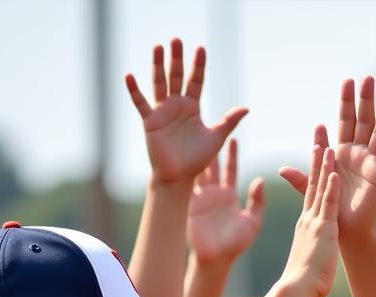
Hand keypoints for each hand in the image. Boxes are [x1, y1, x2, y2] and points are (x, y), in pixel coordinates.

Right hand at [125, 39, 247, 185]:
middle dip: (177, 59)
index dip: (199, 66)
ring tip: (158, 47)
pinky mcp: (150, 121)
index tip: (201, 48)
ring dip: (158, 66)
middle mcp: (177, 105)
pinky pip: (141, 103)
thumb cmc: (197, 160)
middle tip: (177, 39)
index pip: (196, 81)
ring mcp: (162, 111)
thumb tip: (246, 108)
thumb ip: (228, 122)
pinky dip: (134, 91)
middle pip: (177, 76)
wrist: (179, 177)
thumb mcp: (216, 138)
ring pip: (159, 83)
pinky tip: (129, 76)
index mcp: (192, 107)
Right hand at [188, 139, 264, 263]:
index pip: (230, 169)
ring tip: (192, 136)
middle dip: (211, 147)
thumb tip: (260, 180)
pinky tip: (180, 157)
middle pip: (212, 165)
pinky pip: (185, 184)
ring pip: (197, 171)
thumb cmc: (235, 245)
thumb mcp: (252, 222)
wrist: (215, 259)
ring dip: (195, 155)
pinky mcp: (189, 204)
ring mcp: (200, 198)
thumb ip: (257, 202)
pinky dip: (183, 172)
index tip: (233, 137)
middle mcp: (214, 194)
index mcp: (229, 196)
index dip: (231, 154)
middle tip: (209, 128)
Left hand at [280, 76, 375, 240]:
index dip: (345, 103)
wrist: (345, 230)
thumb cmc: (331, 209)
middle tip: (368, 78)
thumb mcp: (314, 190)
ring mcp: (370, 163)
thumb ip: (301, 178)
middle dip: (365, 100)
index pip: (344, 121)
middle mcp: (358, 153)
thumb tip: (281, 169)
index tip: (346, 82)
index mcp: (342, 151)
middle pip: (363, 120)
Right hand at [280, 135, 338, 296]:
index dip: (313, 172)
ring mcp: (314, 222)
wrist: (296, 288)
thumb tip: (310, 249)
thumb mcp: (306, 256)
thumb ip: (309, 247)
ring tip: (327, 146)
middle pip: (313, 183)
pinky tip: (334, 173)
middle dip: (317, 160)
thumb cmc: (301, 280)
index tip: (316, 154)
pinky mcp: (323, 230)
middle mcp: (308, 218)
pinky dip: (331, 188)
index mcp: (306, 224)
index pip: (310, 192)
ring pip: (320, 190)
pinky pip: (328, 205)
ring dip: (324, 167)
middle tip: (319, 138)